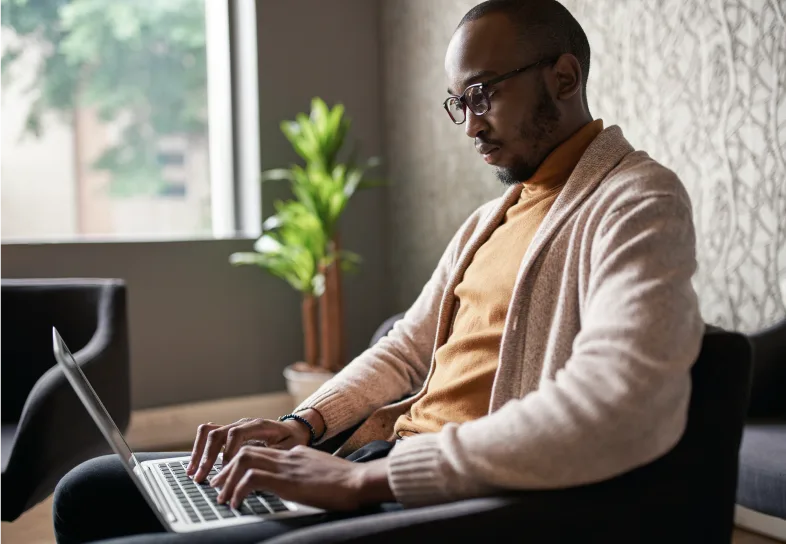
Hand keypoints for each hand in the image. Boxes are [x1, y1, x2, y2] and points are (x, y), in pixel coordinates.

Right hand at [187, 417, 311, 481]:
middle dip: (208, 457)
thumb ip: (273, 458)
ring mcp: (235, 426)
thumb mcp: (289, 450)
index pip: (236, 434)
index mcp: (259, 425)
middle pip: (218, 433)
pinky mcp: (230, 433)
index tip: (225, 470)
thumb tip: (256, 474)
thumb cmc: (292, 441)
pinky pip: (210, 434)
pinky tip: (195, 463)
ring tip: (192, 471)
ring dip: (199, 452)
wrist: (294, 430)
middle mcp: (244, 423)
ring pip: (210, 432)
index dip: (228, 452)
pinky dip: (200, 448)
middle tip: (201, 477)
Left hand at [210, 445, 394, 510]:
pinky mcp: (287, 480)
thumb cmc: (348, 484)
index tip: (231, 479)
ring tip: (223, 497)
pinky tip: (237, 504)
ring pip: (244, 460)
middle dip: (227, 469)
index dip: (241, 465)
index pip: (262, 452)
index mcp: (296, 454)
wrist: (360, 482)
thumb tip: (297, 486)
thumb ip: (306, 474)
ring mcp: (287, 466)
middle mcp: (288, 456)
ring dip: (228, 479)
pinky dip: (239, 491)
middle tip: (217, 486)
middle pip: (247, 452)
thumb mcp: (322, 474)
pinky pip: (252, 478)